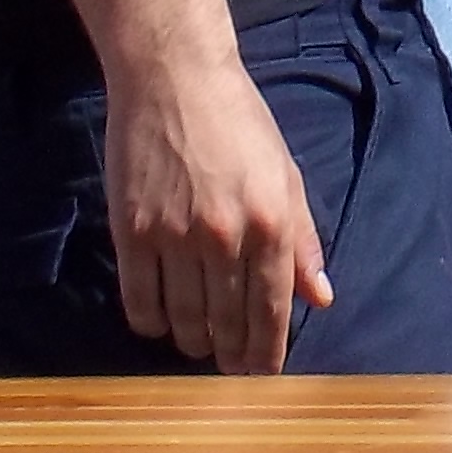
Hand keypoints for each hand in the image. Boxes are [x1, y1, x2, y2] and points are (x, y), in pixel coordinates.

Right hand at [105, 48, 332, 371]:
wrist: (173, 77)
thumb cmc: (238, 121)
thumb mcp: (285, 174)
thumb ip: (302, 239)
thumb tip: (319, 298)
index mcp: (271, 221)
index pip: (272, 310)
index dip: (267, 352)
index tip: (262, 374)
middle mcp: (225, 235)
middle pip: (227, 323)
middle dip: (231, 354)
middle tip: (230, 367)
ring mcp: (174, 234)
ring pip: (184, 319)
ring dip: (193, 342)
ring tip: (198, 344)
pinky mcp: (132, 230)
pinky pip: (140, 301)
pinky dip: (151, 322)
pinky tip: (160, 320)